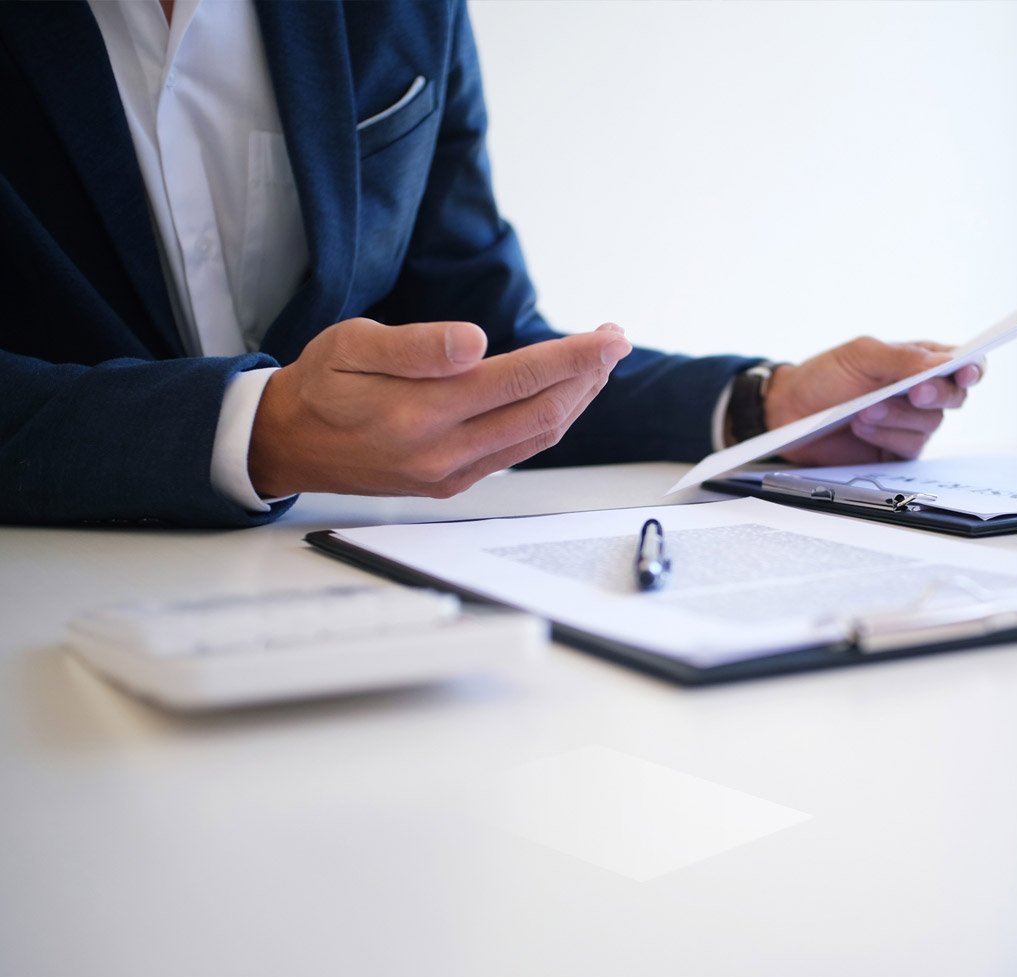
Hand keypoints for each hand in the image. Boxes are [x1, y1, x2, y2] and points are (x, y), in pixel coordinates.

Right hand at [248, 318, 631, 496]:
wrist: (288, 443)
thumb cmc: (319, 385)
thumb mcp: (350, 345)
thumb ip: (416, 347)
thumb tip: (475, 343)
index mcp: (418, 413)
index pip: (516, 381)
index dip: (570, 358)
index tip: (607, 337)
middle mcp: (441, 453)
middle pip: (540, 414)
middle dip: (587, 376)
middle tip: (614, 341)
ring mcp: (450, 474)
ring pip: (536, 437)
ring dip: (575, 400)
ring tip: (597, 363)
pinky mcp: (452, 483)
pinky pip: (517, 452)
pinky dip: (549, 421)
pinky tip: (561, 394)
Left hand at [760, 336, 983, 464]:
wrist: (789, 412)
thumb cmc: (825, 376)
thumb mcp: (861, 355)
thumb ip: (903, 358)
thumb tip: (944, 363)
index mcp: (919, 361)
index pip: (962, 362)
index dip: (972, 368)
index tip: (966, 371)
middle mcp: (921, 393)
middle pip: (954, 396)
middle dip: (936, 395)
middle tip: (914, 392)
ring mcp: (910, 424)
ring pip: (930, 425)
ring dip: (898, 417)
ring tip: (863, 410)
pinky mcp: (895, 452)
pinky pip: (908, 448)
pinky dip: (885, 436)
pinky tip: (862, 427)